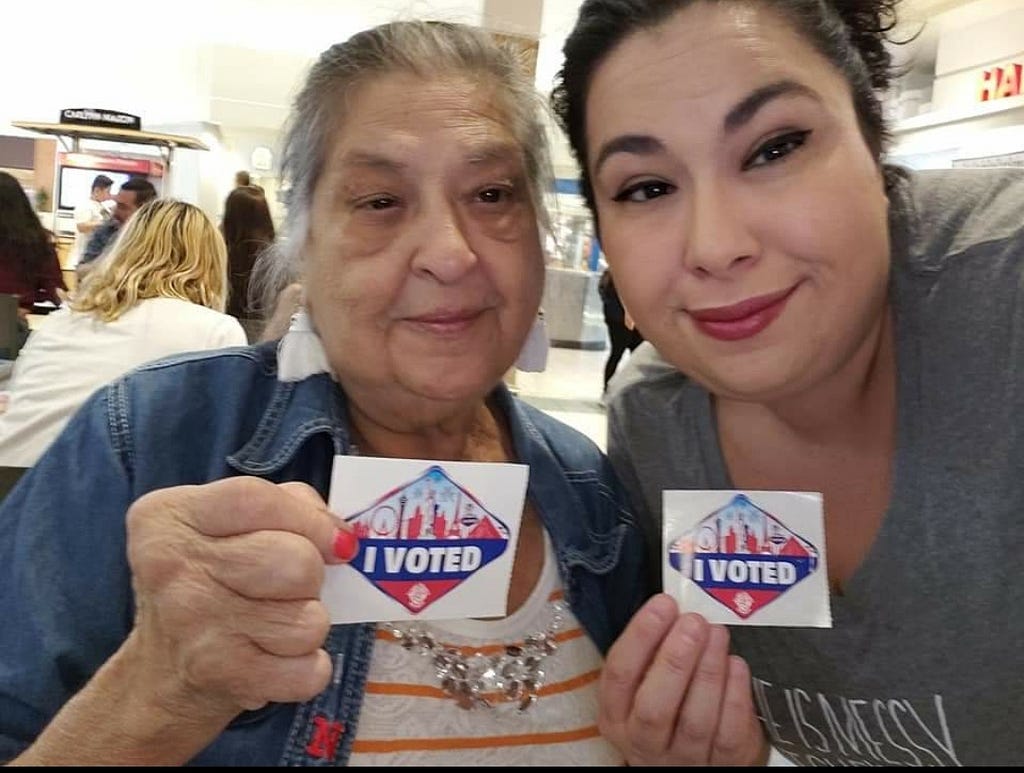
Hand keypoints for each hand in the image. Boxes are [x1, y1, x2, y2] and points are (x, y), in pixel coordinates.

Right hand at [123, 477, 356, 725]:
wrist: (158, 676)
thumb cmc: (208, 584)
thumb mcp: (224, 527)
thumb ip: (284, 508)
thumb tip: (340, 537)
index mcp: (167, 518)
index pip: (255, 500)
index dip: (310, 520)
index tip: (337, 542)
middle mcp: (171, 568)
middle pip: (296, 561)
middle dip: (311, 576)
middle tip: (292, 589)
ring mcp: (193, 625)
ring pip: (309, 620)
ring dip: (308, 624)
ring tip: (278, 626)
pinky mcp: (220, 676)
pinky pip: (308, 670)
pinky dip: (308, 669)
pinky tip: (277, 661)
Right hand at [598, 594, 767, 765]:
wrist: (695, 759)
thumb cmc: (668, 706)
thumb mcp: (645, 683)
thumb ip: (652, 652)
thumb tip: (675, 607)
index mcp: (616, 716)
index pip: (619, 674)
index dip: (640, 636)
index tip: (663, 605)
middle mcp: (643, 742)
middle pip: (654, 707)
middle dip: (675, 660)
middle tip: (693, 622)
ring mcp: (682, 759)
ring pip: (695, 721)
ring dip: (708, 671)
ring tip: (717, 634)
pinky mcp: (721, 766)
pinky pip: (728, 735)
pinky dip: (734, 696)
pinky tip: (736, 665)